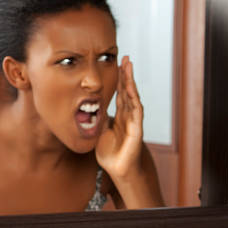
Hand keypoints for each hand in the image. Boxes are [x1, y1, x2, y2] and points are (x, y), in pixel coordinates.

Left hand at [96, 55, 143, 181]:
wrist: (118, 170)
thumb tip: (90, 108)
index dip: (118, 80)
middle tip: (126, 58)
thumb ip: (98, 119)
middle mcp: (128, 117)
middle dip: (127, 75)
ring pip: (133, 97)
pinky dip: (134, 98)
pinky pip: (136, 111)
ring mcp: (134, 122)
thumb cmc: (110, 154)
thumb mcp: (99, 132)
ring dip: (131, 81)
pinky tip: (130, 87)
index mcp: (120, 117)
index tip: (117, 64)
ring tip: (129, 66)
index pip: (120, 94)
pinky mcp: (137, 129)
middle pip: (128, 91)